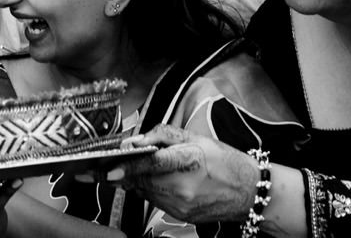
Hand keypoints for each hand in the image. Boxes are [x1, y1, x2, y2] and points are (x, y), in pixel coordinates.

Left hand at [109, 124, 255, 224]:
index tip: (107, 170)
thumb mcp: (196, 137)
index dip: (126, 167)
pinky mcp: (180, 216)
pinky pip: (155, 201)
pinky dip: (150, 189)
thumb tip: (137, 140)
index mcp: (187, 161)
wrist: (248, 192)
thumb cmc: (225, 161)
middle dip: (122, 173)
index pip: (150, 165)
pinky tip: (158, 181)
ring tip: (138, 169)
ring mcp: (180, 205)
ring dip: (136, 180)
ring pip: (145, 191)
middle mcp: (182, 187)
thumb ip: (163, 135)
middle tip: (102, 166)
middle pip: (141, 180)